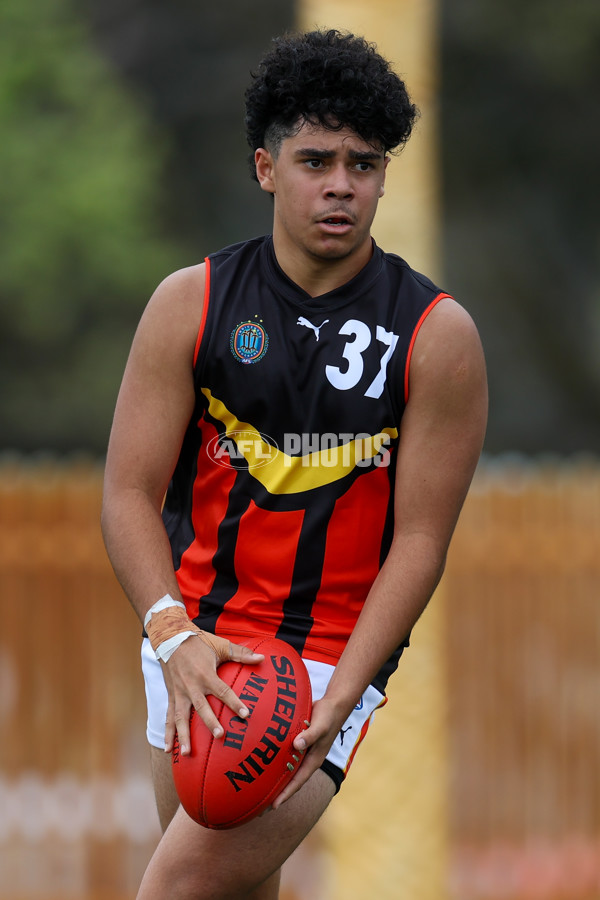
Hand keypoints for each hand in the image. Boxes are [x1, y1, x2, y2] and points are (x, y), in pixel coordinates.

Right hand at [161, 634, 263, 755]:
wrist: (170, 638)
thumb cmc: (199, 642)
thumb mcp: (220, 645)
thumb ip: (241, 654)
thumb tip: (262, 658)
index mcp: (205, 674)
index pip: (223, 691)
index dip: (234, 702)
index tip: (246, 714)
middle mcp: (191, 685)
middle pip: (202, 707)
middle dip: (210, 722)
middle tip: (220, 736)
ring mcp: (179, 693)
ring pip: (181, 717)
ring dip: (184, 736)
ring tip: (188, 753)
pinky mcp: (172, 696)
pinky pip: (169, 717)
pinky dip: (168, 734)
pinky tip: (170, 750)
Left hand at [271, 696, 344, 807]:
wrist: (334, 704)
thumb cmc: (328, 716)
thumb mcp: (320, 726)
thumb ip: (310, 735)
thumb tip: (296, 745)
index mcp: (314, 760)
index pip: (297, 782)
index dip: (286, 794)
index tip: (273, 806)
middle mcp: (307, 760)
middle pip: (290, 781)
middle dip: (277, 795)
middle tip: (260, 808)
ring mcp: (303, 753)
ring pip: (287, 771)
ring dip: (275, 781)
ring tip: (259, 792)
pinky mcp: (298, 744)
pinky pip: (285, 758)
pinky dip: (276, 764)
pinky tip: (264, 766)